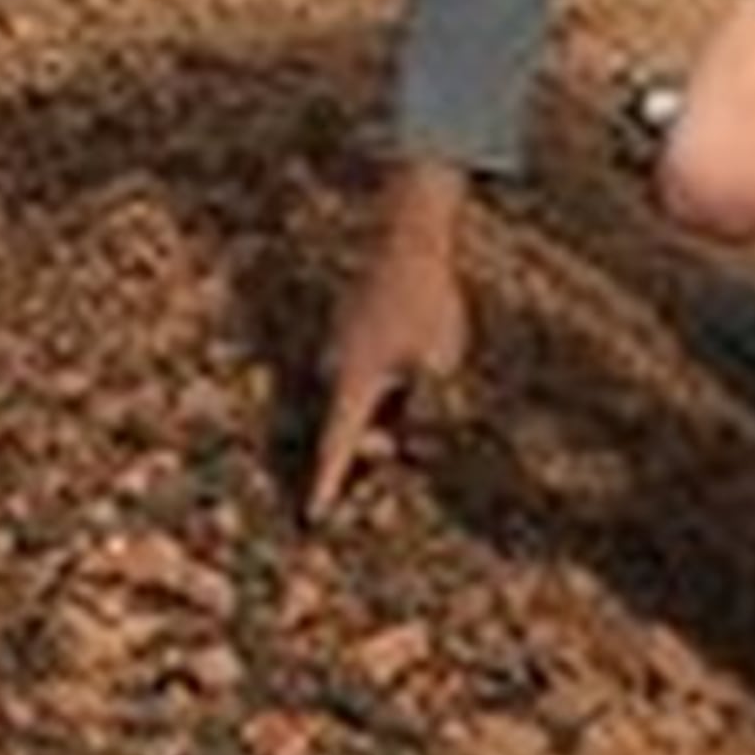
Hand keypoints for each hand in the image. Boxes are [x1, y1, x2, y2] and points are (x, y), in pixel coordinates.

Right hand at [305, 175, 469, 524]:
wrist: (410, 238)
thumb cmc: (428, 303)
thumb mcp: (441, 366)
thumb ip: (429, 412)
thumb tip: (420, 445)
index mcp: (353, 380)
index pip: (337, 446)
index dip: (328, 485)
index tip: (313, 516)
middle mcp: (335, 366)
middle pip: (350, 425)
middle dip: (375, 442)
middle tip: (409, 431)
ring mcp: (338, 344)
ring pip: (360, 397)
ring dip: (385, 409)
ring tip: (418, 375)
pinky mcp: (349, 327)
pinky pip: (364, 371)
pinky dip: (384, 382)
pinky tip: (410, 353)